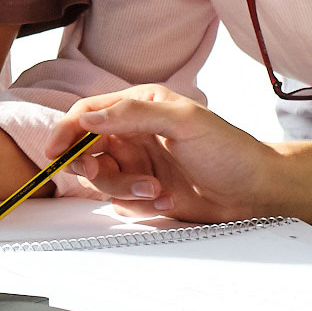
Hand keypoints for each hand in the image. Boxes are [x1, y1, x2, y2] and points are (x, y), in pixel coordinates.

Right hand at [50, 86, 284, 222]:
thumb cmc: (229, 149)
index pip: (89, 113)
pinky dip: (139, 204)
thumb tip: (88, 117)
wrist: (256, 191)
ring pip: (102, 179)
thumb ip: (133, 114)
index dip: (67, 130)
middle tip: (104, 172)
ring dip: (124, 188)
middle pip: (87, 149)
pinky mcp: (146, 192)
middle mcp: (134, 134)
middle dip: (92, 165)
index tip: (55, 151)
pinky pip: (121, 201)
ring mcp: (139, 164)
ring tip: (156, 190)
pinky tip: (169, 199)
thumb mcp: (184, 122)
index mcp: (140, 106)